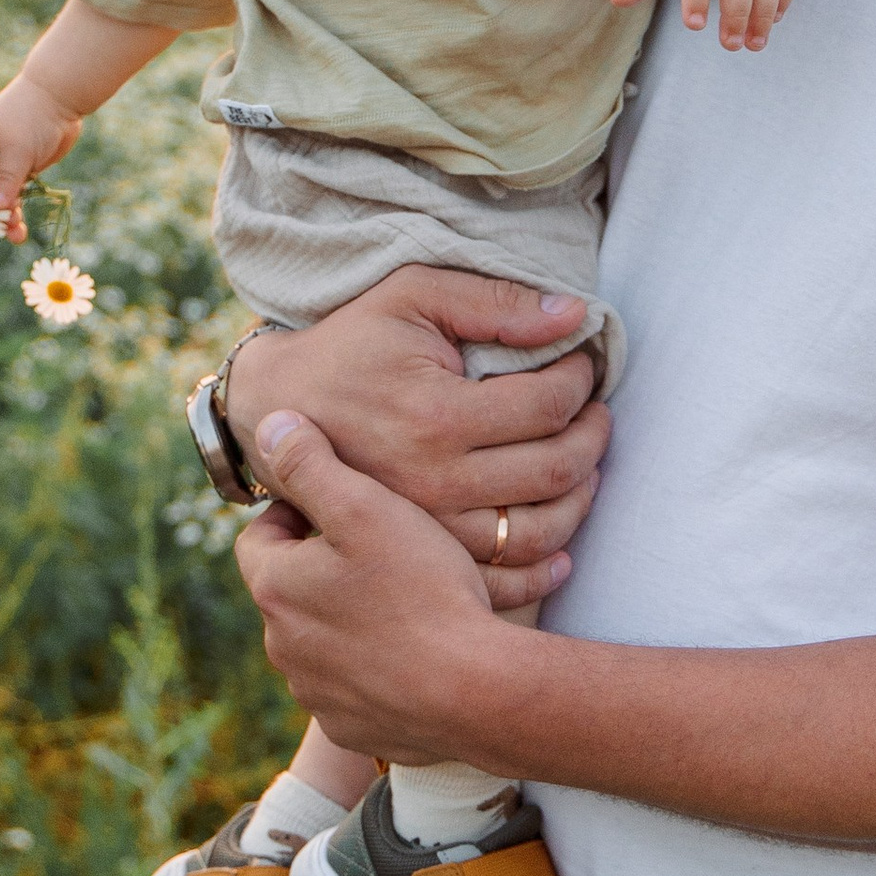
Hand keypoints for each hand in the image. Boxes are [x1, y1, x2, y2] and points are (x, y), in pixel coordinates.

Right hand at [0, 71, 83, 242]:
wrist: (61, 96)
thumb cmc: (33, 116)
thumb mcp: (19, 148)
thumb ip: (8, 177)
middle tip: (8, 230)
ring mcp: (5, 162)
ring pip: (0, 196)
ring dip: (7, 215)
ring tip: (18, 236)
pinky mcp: (23, 167)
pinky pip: (16, 192)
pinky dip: (18, 207)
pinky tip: (22, 226)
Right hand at [221, 265, 605, 610]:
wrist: (278, 407)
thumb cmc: (352, 343)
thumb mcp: (413, 296)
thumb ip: (495, 302)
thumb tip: (575, 314)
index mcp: (435, 415)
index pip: (548, 405)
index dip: (581, 381)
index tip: (584, 364)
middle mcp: (433, 480)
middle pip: (555, 469)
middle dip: (593, 435)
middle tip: (596, 412)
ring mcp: (428, 527)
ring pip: (539, 531)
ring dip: (581, 498)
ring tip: (584, 463)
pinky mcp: (419, 558)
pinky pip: (502, 579)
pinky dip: (545, 567)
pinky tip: (564, 541)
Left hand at [234, 409, 520, 760]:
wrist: (474, 691)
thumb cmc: (424, 590)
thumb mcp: (367, 507)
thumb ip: (313, 463)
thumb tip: (269, 425)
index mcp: (276, 588)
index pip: (259, 537)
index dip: (297, 513)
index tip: (338, 505)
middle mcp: (282, 647)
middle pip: (291, 590)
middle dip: (325, 567)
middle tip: (381, 547)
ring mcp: (315, 694)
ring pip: (321, 641)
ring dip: (348, 619)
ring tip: (406, 599)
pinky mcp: (350, 728)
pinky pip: (353, 688)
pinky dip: (374, 667)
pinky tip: (418, 650)